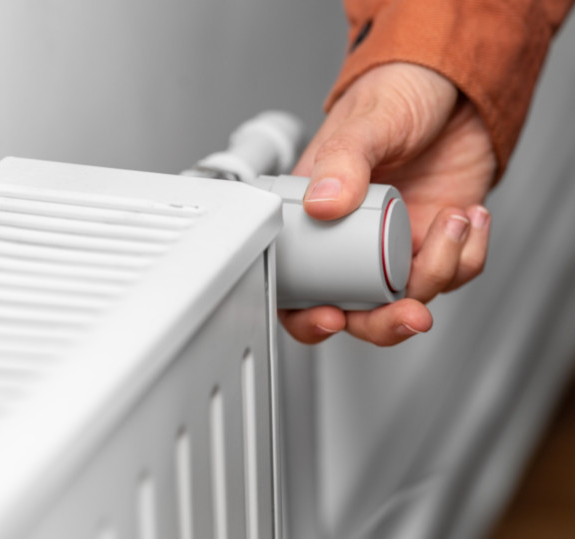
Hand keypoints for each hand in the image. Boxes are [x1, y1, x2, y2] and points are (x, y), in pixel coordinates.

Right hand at [280, 63, 495, 345]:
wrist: (458, 86)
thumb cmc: (396, 94)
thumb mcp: (365, 121)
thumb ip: (342, 160)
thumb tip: (324, 204)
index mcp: (317, 217)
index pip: (298, 285)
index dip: (308, 314)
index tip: (330, 316)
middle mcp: (353, 240)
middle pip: (354, 310)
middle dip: (382, 322)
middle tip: (406, 313)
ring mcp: (396, 244)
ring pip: (408, 296)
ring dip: (438, 270)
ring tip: (451, 222)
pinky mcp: (436, 240)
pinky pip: (454, 272)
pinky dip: (469, 254)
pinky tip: (469, 216)